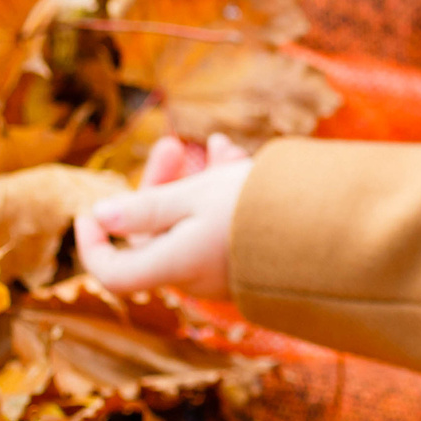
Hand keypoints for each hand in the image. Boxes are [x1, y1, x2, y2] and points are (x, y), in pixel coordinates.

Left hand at [75, 133, 252, 298]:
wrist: (331, 227)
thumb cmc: (256, 210)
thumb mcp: (196, 196)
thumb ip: (145, 207)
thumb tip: (99, 215)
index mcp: (174, 265)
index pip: (113, 273)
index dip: (93, 245)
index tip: (89, 212)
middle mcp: (195, 275)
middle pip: (156, 235)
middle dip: (160, 186)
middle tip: (173, 145)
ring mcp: (224, 268)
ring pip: (193, 223)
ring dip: (197, 182)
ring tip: (216, 145)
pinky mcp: (251, 257)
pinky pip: (223, 225)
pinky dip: (223, 192)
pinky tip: (237, 156)